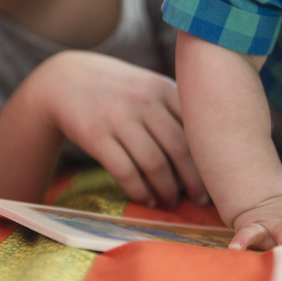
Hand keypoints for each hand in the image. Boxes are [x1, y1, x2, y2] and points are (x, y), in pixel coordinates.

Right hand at [29, 50, 206, 207]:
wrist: (64, 80)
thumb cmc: (118, 90)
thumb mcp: (148, 86)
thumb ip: (176, 107)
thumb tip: (209, 149)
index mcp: (163, 87)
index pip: (196, 127)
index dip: (208, 157)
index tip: (218, 177)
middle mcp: (144, 100)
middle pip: (179, 148)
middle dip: (193, 180)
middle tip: (199, 198)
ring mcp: (119, 117)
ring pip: (154, 163)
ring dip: (167, 189)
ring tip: (172, 201)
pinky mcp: (96, 134)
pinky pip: (124, 171)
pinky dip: (139, 190)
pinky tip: (147, 199)